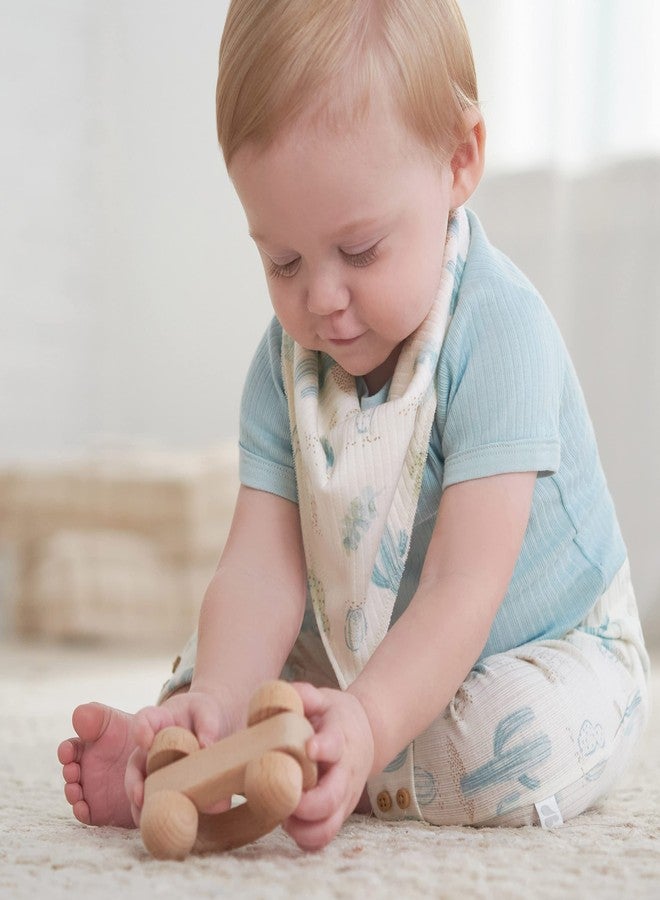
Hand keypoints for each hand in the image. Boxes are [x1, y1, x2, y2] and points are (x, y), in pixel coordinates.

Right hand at [125, 689, 239, 825]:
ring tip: (145, 820)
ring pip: (139, 788)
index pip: (143, 720)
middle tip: (139, 796)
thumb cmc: (205, 714)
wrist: (210, 727)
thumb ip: (208, 727)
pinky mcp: (161, 787)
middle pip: (134, 763)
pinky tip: (158, 828)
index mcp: (159, 721)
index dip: (140, 730)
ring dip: (140, 805)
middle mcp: (149, 747)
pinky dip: (154, 815)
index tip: (145, 741)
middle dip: (133, 782)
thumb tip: (207, 748)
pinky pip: (152, 802)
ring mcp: (152, 769)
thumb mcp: (208, 712)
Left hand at [284, 683, 373, 850]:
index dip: (322, 748)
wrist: (367, 734)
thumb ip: (305, 695)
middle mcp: (346, 773)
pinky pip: (322, 838)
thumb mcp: (324, 698)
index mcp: (341, 739)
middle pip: (330, 799)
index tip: (308, 748)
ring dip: (300, 827)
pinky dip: (304, 837)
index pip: (334, 745)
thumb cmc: (335, 717)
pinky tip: (288, 821)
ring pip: (327, 827)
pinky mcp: (338, 814)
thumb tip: (287, 695)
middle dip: (303, 804)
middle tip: (280, 795)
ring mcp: (344, 798)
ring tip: (281, 812)